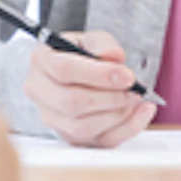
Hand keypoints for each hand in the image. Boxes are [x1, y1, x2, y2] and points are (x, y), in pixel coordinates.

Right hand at [24, 30, 156, 147]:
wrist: (76, 73)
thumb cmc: (82, 55)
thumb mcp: (91, 39)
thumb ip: (103, 43)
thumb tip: (112, 56)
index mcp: (41, 60)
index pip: (64, 69)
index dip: (98, 74)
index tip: (126, 76)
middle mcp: (40, 92)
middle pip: (71, 102)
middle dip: (109, 98)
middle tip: (133, 89)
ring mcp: (52, 118)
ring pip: (82, 127)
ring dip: (116, 115)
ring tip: (135, 99)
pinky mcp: (70, 137)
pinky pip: (98, 141)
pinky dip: (125, 129)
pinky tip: (141, 114)